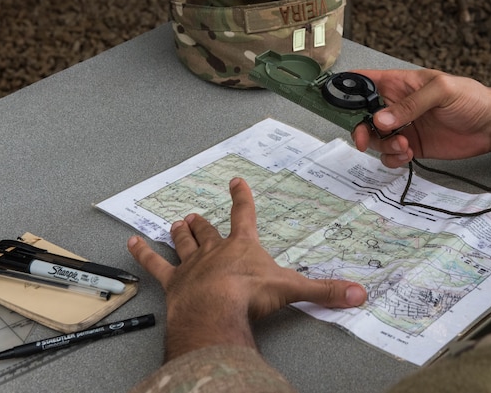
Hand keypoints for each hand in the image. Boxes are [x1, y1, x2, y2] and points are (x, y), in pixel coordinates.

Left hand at [127, 177, 367, 360]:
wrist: (216, 308)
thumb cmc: (250, 295)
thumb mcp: (293, 289)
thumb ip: (326, 290)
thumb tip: (360, 293)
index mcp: (243, 246)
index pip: (244, 214)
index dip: (241, 197)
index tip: (235, 181)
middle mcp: (215, 250)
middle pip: (208, 230)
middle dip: (204, 222)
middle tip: (196, 214)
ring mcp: (192, 265)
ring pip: (184, 243)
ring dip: (180, 233)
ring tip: (175, 223)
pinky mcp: (173, 282)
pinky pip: (155, 264)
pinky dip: (143, 253)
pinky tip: (130, 243)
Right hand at [352, 69, 490, 167]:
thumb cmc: (471, 98)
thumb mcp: (441, 91)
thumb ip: (410, 104)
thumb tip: (381, 119)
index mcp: (400, 84)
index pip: (364, 82)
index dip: (346, 90)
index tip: (335, 104)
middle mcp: (397, 105)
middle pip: (363, 116)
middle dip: (361, 129)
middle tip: (367, 140)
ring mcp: (404, 127)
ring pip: (376, 139)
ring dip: (383, 146)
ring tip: (404, 146)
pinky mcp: (413, 146)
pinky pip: (391, 155)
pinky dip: (393, 158)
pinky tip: (408, 155)